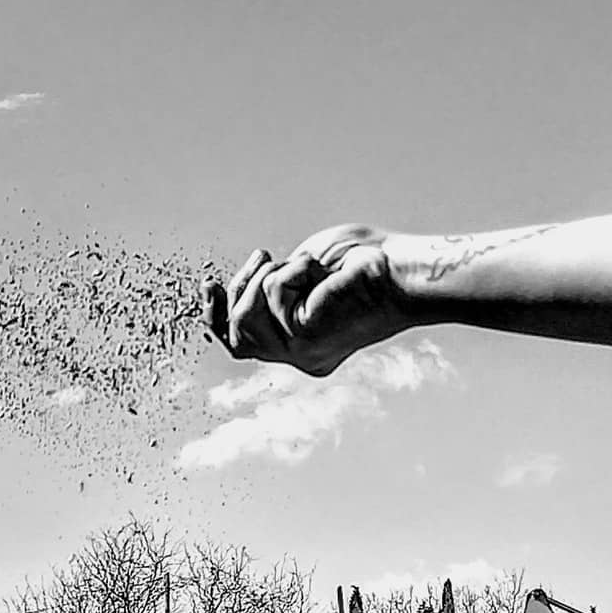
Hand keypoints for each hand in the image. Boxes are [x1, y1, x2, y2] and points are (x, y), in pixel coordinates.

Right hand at [202, 225, 409, 376]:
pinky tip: (324, 273)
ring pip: (245, 318)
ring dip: (267, 278)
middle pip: (235, 335)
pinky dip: (293, 271)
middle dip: (241, 289)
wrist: (402, 270)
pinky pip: (271, 296)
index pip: (239, 344)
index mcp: (302, 343)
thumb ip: (273, 285)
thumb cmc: (365, 263)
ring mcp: (302, 353)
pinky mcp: (305, 339)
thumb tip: (242, 290)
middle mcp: (301, 356)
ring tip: (306, 265)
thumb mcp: (306, 270)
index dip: (215, 316)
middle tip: (265, 256)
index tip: (209, 282)